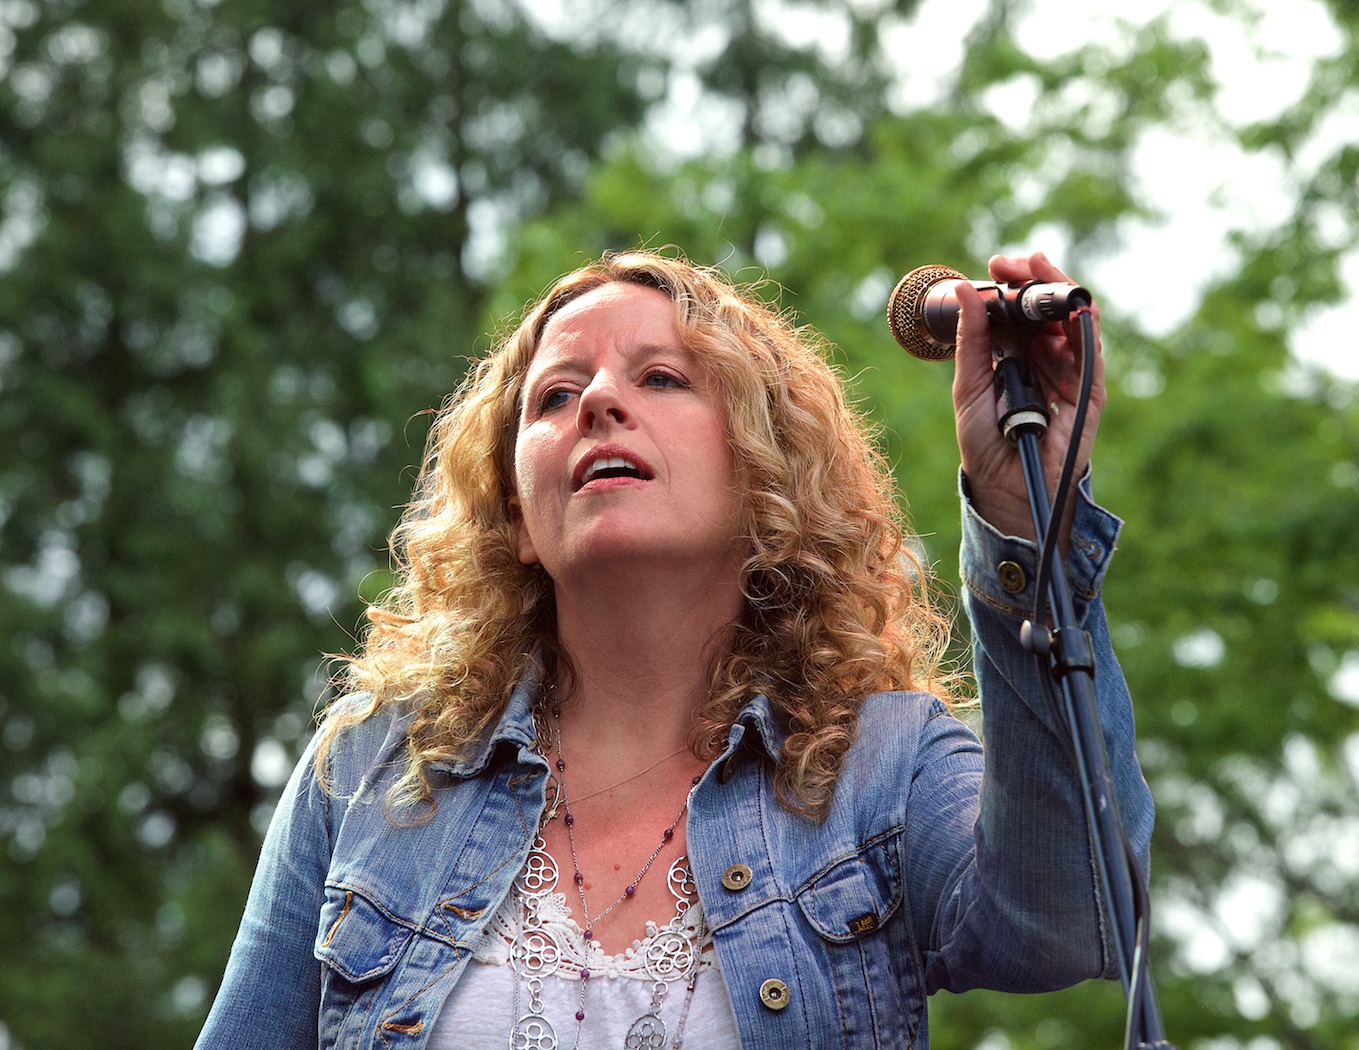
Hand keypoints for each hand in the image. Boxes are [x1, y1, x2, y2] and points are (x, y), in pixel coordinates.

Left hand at [952, 252, 1105, 550]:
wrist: (1003, 488)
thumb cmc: (985, 442)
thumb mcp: (969, 385)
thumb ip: (972, 339)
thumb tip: (966, 290)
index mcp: (1017, 356)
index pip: (1021, 310)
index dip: (1014, 285)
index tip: (997, 265)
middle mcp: (1046, 360)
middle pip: (1050, 309)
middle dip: (1037, 279)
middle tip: (1018, 261)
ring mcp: (1070, 375)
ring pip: (1075, 323)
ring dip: (1061, 293)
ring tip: (1040, 269)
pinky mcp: (1089, 395)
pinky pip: (1092, 356)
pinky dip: (1086, 329)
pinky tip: (1074, 307)